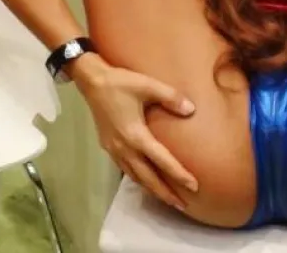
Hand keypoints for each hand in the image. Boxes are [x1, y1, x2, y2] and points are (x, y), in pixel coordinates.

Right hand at [71, 54, 198, 210]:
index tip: (194, 186)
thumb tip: (191, 110)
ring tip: (167, 197)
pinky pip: (126, 169)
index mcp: (135, 135)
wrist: (92, 82)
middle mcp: (124, 148)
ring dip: (151, 189)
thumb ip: (171, 97)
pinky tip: (145, 179)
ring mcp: (114, 150)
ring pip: (135, 177)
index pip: (162, 161)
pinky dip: (138, 179)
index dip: (178, 174)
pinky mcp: (108, 146)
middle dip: (165, 192)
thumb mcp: (148, 85)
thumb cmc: (121, 83)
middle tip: (182, 204)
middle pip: (147, 177)